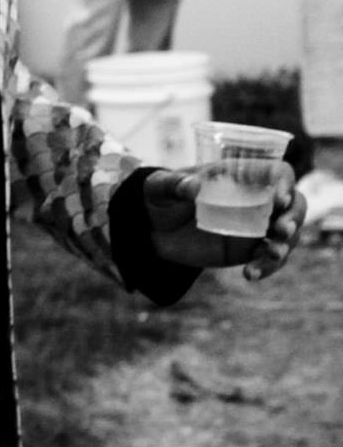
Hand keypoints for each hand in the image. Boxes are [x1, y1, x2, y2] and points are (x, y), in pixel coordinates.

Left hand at [143, 165, 306, 280]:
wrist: (151, 230)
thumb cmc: (159, 198)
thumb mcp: (158, 188)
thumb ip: (173, 185)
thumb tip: (192, 186)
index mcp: (240, 175)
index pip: (276, 172)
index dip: (284, 182)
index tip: (279, 199)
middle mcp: (256, 199)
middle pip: (293, 204)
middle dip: (294, 216)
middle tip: (281, 230)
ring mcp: (256, 225)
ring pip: (287, 234)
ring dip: (286, 245)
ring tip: (272, 254)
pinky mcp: (249, 249)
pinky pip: (269, 258)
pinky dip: (266, 267)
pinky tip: (250, 274)